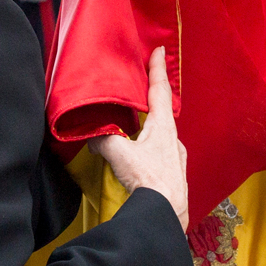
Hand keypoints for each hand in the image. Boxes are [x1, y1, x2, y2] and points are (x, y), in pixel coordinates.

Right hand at [90, 47, 188, 229]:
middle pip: (163, 110)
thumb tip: (90, 134)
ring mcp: (175, 157)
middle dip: (155, 95)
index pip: (160, 90)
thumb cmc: (149, 181)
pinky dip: (153, 145)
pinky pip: (162, 151)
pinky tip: (146, 154)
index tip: (158, 51)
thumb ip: (103, 140)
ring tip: (142, 120)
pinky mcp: (173, 174)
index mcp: (163, 127)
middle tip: (148, 83)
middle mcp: (173, 139)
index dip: (157, 69)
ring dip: (153, 123)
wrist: (167, 213)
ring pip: (164, 133)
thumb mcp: (120, 155)